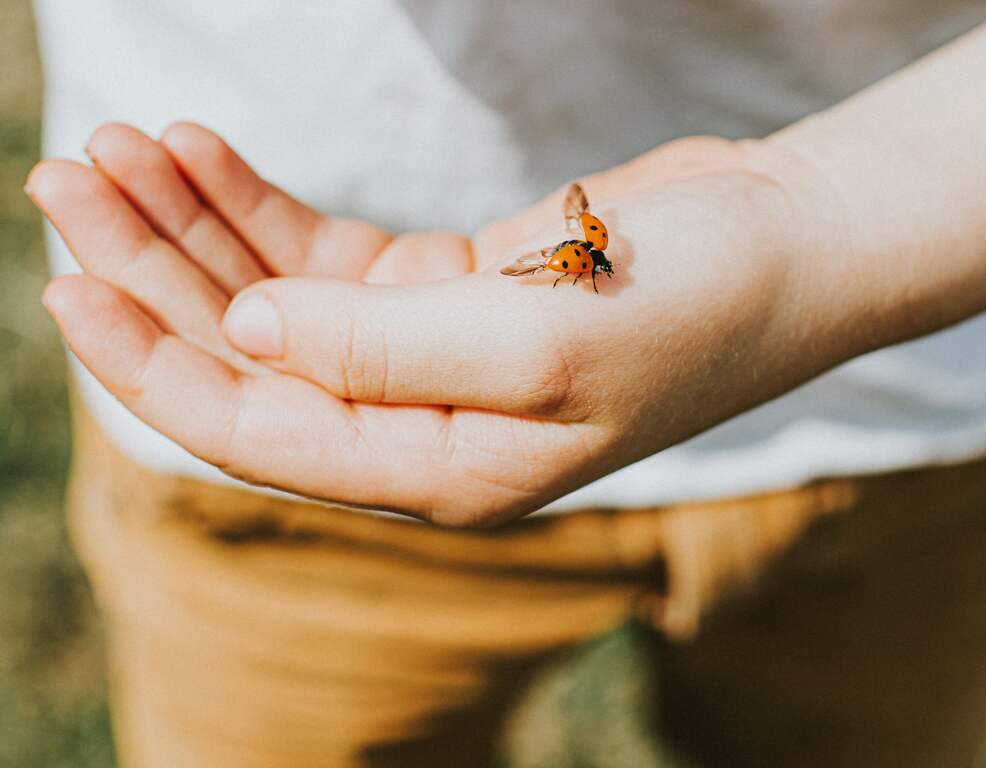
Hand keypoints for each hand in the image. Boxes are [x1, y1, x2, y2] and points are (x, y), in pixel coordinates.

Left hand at [31, 124, 835, 525]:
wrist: (786, 245)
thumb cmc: (696, 304)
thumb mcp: (542, 340)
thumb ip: (385, 348)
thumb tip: (251, 327)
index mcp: (444, 468)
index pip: (264, 431)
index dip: (157, 364)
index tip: (69, 283)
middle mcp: (422, 421)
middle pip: (252, 355)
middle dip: (155, 272)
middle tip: (71, 175)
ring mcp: (427, 352)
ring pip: (277, 296)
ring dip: (197, 227)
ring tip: (122, 146)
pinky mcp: (443, 288)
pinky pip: (325, 254)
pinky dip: (263, 206)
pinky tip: (204, 156)